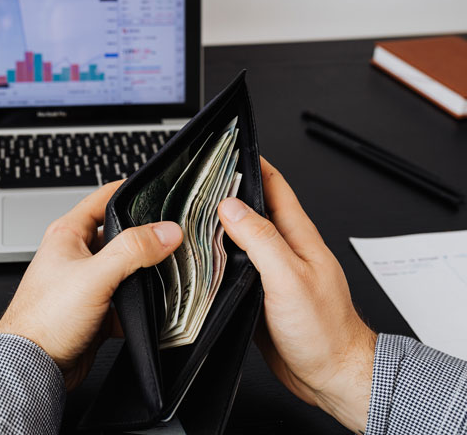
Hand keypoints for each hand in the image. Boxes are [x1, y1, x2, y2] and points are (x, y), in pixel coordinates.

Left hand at [0, 181, 182, 389]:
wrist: (32, 366)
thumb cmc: (43, 319)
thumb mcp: (94, 276)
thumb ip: (132, 251)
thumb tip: (165, 232)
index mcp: (68, 235)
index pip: (103, 199)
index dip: (128, 191)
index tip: (155, 188)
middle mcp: (75, 256)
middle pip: (119, 236)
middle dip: (144, 239)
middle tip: (168, 239)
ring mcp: (85, 284)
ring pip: (125, 270)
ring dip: (142, 275)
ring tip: (161, 274)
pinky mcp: (94, 310)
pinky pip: (124, 301)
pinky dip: (138, 306)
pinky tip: (146, 310)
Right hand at [218, 157, 376, 433]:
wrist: (331, 375)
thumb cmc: (324, 330)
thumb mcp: (290, 277)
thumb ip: (261, 239)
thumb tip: (231, 207)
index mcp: (298, 237)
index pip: (274, 187)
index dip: (254, 164)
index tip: (231, 149)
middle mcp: (285, 250)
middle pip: (254, 210)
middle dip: (228, 192)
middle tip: (201, 181)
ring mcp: (273, 272)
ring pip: (241, 239)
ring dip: (220, 226)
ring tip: (193, 215)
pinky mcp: (260, 295)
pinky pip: (236, 268)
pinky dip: (219, 260)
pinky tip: (202, 260)